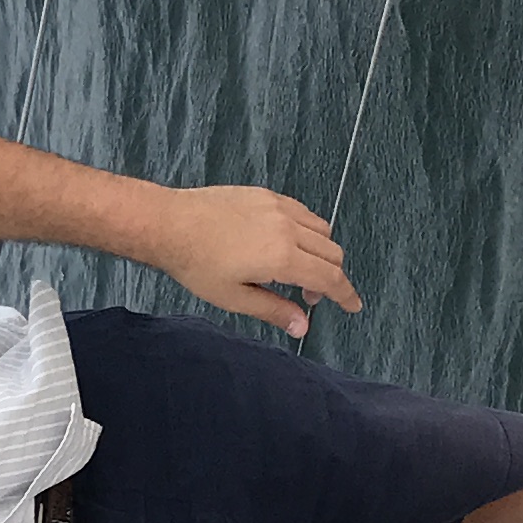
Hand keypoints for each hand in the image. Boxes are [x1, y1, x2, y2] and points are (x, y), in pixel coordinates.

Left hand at [143, 183, 360, 338]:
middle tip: (308, 296)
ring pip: (321, 230)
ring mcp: (278, 207)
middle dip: (330, 277)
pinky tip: (284, 244)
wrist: (169, 224)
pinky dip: (306, 231)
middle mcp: (287, 228)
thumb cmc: (195, 263)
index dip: (345, 294)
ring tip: (295, 271)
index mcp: (282, 257)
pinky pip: (302, 212)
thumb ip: (273, 310)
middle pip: (332, 253)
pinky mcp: (266, 195)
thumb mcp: (234, 298)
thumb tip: (301, 326)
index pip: (329, 278)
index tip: (353, 305)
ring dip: (320, 253)